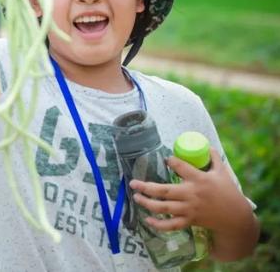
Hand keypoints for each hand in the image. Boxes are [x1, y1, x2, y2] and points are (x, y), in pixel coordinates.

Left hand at [130, 148, 250, 233]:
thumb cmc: (228, 192)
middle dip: (146, 187)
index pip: (181, 167)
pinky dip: (159, 224)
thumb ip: (213, 157)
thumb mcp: (222, 172)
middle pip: (165, 191)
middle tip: (132, 182)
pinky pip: (171, 225)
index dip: (172, 162)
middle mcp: (191, 194)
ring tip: (136, 196)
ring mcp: (189, 209)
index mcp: (199, 179)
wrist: (235, 218)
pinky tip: (147, 220)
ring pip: (164, 208)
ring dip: (147, 203)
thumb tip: (205, 143)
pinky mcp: (189, 221)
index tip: (166, 159)